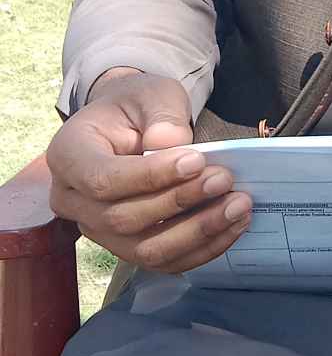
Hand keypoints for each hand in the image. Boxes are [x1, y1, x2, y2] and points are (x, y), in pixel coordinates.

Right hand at [46, 70, 253, 275]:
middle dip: (180, 202)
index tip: (197, 161)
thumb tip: (171, 143)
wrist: (128, 126)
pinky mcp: (125, 248)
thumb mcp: (149, 93)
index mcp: (68, 156)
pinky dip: (201, 249)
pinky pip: (163, 262)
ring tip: (238, 206)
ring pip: (145, 250)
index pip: (103, 179)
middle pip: (124, 219)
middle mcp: (72, 201)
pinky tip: (232, 226)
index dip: (151, 177)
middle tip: (225, 180)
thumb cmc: (135, 106)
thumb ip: (160, 113)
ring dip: (197, 233)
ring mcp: (97, 231)